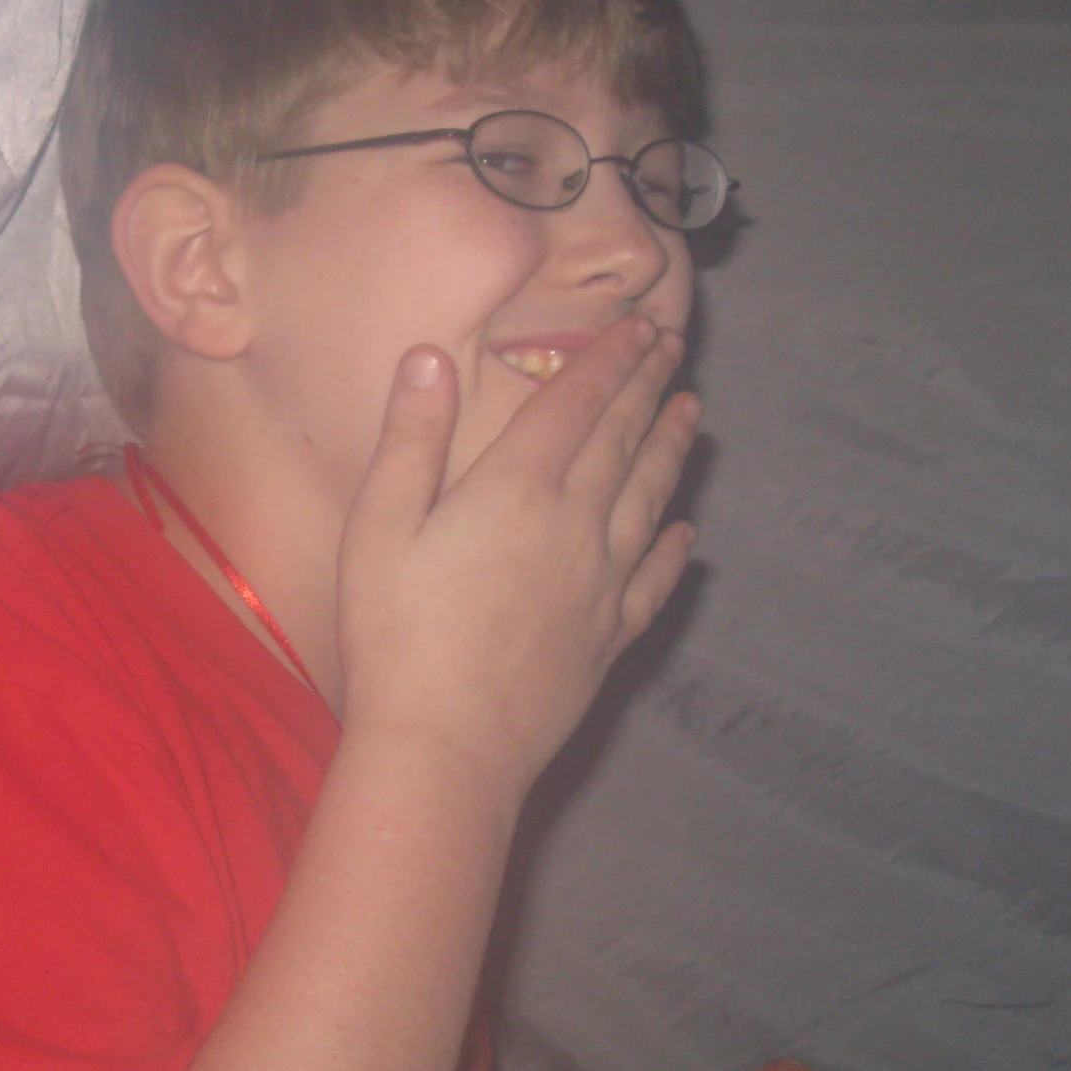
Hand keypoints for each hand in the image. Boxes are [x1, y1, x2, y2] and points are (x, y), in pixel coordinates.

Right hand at [335, 316, 698, 797]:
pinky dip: (676, 551)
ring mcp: (601, 584)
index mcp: (517, 488)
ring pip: (651, 500)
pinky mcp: (608, 638)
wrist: (446, 745)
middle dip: (647, 387)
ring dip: (672, 450)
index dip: (609, 359)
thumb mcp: (380, 524)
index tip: (640, 325)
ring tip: (691, 413)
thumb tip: (429, 356)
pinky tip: (689, 533)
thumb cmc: (396, 634)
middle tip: (673, 348)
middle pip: (623, 441)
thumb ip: (411, 437)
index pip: (577, 404)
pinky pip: (655, 581)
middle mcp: (575, 525)